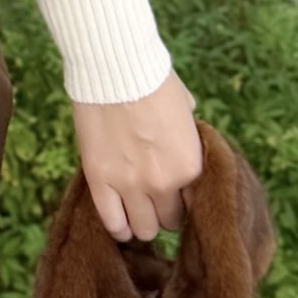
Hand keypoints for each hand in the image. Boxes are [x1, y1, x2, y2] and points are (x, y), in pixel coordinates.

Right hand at [71, 71, 204, 241]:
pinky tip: (119, 220)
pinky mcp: (99, 180)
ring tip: (135, 210)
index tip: (177, 196)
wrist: (115, 68)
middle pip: (170, 222)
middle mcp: (164, 183)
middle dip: (164, 213)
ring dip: (141, 222)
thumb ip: (188, 137)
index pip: (197, 206)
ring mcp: (130, 184)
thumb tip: (185, 142)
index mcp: (191, 166)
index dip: (186, 201)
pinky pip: (111, 221)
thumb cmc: (152, 82)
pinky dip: (118, 226)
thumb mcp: (185, 111)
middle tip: (155, 201)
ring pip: (143, 229)